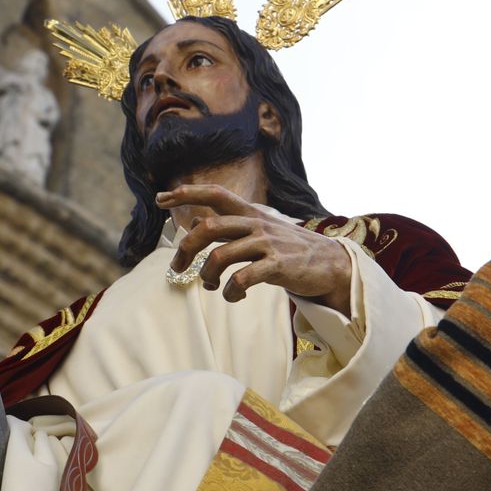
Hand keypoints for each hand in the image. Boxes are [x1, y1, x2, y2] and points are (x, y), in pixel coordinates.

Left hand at [156, 185, 353, 314]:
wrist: (330, 264)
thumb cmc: (287, 249)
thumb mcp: (257, 231)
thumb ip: (227, 226)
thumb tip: (194, 220)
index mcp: (250, 213)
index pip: (215, 193)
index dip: (187, 193)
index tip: (160, 198)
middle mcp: (256, 223)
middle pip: (208, 226)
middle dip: (185, 248)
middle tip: (176, 268)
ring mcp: (267, 243)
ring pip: (220, 255)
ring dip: (206, 275)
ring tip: (210, 286)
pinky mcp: (278, 266)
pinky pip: (242, 279)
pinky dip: (230, 293)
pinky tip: (233, 297)